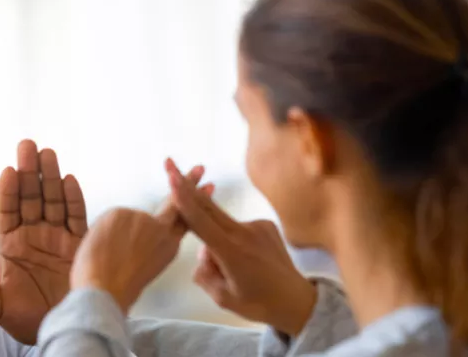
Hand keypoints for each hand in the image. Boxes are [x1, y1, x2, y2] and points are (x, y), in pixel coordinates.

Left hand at [0, 139, 85, 344]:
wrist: (63, 329)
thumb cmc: (26, 319)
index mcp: (11, 244)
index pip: (7, 210)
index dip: (8, 191)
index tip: (7, 170)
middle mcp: (34, 235)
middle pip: (31, 198)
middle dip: (29, 172)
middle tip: (27, 145)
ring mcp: (57, 238)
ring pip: (53, 201)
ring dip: (50, 178)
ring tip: (47, 154)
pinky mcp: (79, 245)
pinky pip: (76, 218)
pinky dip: (74, 199)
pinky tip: (69, 180)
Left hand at [71, 164, 210, 312]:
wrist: (105, 291)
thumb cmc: (117, 288)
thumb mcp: (145, 267)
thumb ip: (148, 246)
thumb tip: (137, 233)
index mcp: (169, 247)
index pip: (185, 219)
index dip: (195, 202)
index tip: (207, 186)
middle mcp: (161, 230)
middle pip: (175, 203)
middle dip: (188, 184)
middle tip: (199, 168)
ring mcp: (142, 219)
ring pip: (125, 219)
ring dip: (115, 232)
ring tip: (107, 255)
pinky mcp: (122, 212)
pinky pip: (109, 219)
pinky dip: (101, 231)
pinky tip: (100, 248)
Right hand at [165, 160, 316, 335]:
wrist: (297, 301)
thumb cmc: (258, 304)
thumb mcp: (222, 297)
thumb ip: (204, 273)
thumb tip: (203, 252)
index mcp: (232, 252)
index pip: (201, 220)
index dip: (183, 198)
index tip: (172, 177)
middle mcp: (245, 233)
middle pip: (208, 207)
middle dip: (187, 187)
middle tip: (170, 164)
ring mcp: (258, 226)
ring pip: (222, 224)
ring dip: (216, 237)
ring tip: (235, 269)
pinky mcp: (267, 225)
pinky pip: (238, 228)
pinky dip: (233, 239)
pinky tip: (248, 260)